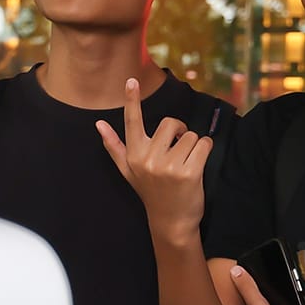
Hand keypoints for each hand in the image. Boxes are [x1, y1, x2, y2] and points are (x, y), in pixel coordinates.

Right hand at [96, 77, 211, 241]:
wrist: (171, 223)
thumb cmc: (152, 194)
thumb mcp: (129, 172)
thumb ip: (115, 147)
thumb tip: (99, 125)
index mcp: (134, 156)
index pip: (133, 122)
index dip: (132, 100)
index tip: (131, 80)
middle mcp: (148, 159)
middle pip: (171, 123)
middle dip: (179, 132)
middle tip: (177, 151)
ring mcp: (168, 166)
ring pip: (190, 135)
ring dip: (194, 145)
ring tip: (186, 163)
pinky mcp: (188, 172)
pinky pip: (203, 144)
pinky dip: (205, 151)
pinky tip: (198, 165)